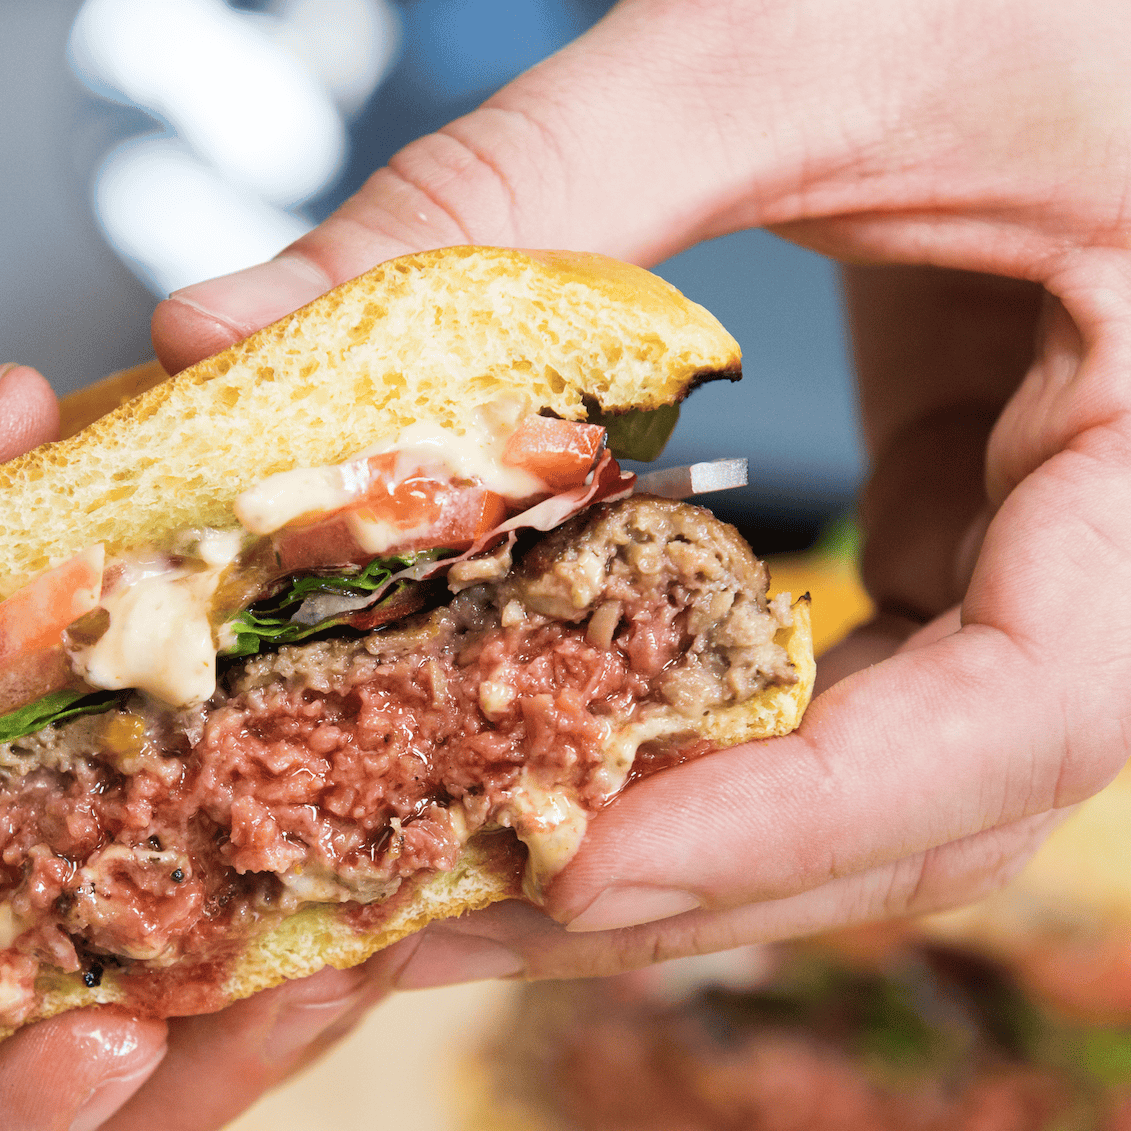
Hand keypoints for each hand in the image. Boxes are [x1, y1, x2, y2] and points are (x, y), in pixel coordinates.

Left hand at [153, 0, 1130, 979]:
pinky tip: (536, 747)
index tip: (583, 867)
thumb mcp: (788, 39)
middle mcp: (1122, 539)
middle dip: (688, 879)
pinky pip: (837, 692)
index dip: (808, 817)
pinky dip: (689, 745)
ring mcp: (1033, 548)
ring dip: (670, 844)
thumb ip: (521, 186)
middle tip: (441, 913)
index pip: (1034, 709)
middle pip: (928, 805)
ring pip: (877, 782)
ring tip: (456, 869)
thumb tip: (220, 322)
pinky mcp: (949, 526)